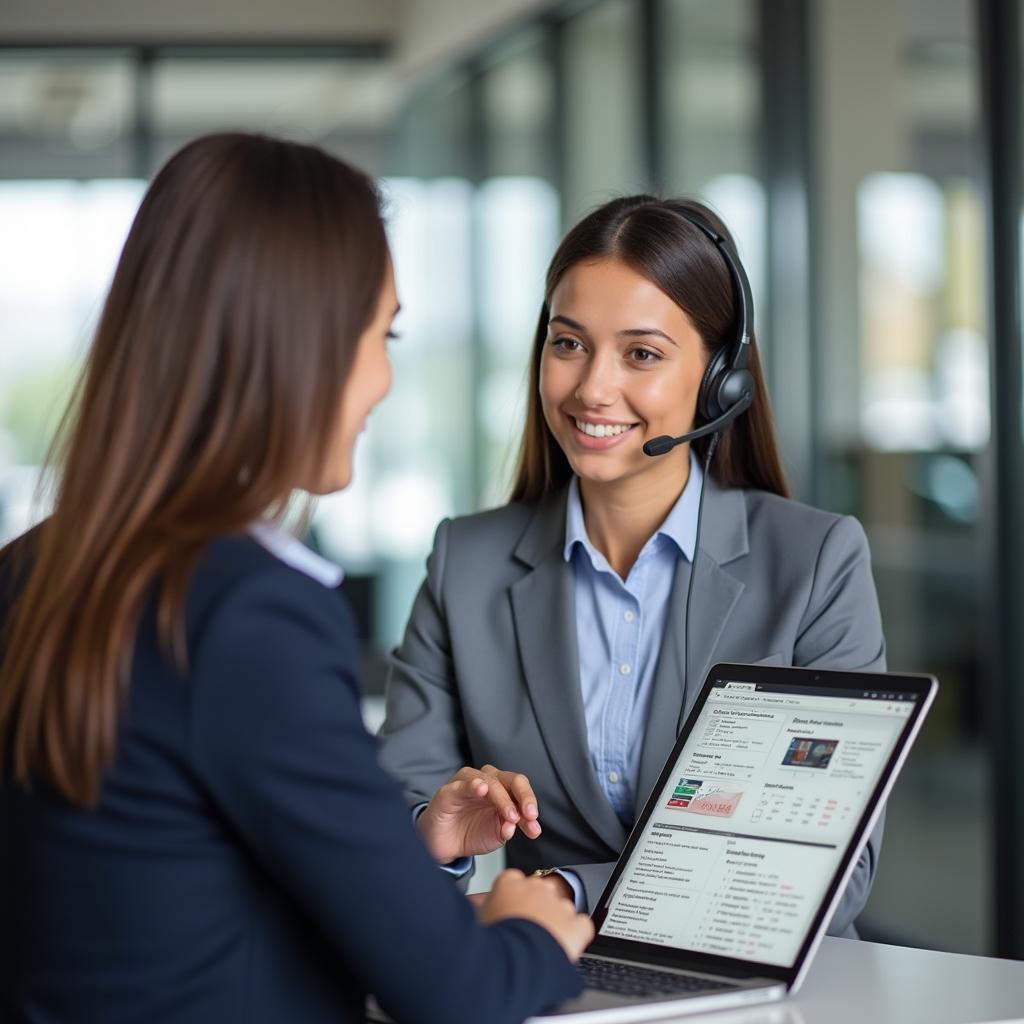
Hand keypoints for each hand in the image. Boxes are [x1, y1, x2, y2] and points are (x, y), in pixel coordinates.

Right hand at [417, 765, 541, 863]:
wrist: (443, 844)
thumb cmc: (470, 833)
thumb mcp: (495, 835)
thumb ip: (507, 828)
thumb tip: (514, 826)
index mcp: (503, 790)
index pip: (521, 789)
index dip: (530, 804)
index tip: (535, 825)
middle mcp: (488, 781)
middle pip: (511, 780)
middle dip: (524, 797)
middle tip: (528, 816)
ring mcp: (468, 783)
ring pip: (490, 781)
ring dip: (503, 798)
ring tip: (509, 815)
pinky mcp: (449, 790)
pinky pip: (462, 785)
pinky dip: (473, 786)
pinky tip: (480, 789)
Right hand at [479, 869, 593, 961]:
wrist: (514, 963)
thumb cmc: (492, 942)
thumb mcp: (476, 918)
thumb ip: (478, 906)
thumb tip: (470, 903)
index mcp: (509, 882)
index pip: (513, 883)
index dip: (512, 901)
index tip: (510, 914)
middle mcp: (536, 887)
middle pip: (539, 893)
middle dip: (535, 909)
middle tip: (524, 932)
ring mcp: (558, 904)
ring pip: (560, 908)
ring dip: (555, 922)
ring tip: (541, 945)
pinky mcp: (575, 924)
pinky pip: (580, 926)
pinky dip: (576, 936)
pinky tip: (563, 947)